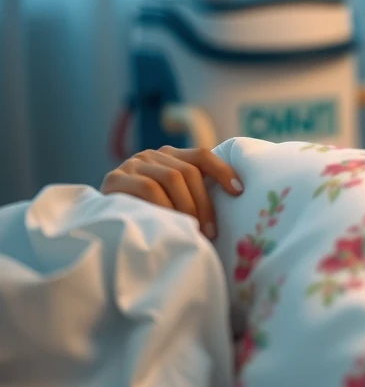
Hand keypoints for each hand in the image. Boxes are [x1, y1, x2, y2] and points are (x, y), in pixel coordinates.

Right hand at [101, 146, 243, 239]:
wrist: (102, 223)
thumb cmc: (149, 215)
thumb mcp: (174, 199)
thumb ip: (193, 192)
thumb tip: (237, 198)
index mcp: (170, 156)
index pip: (201, 155)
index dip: (223, 171)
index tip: (239, 191)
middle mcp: (151, 155)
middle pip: (188, 172)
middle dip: (204, 203)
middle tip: (211, 231)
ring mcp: (132, 164)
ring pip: (171, 178)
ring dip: (187, 207)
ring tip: (194, 231)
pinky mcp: (115, 179)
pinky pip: (147, 188)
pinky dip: (164, 206)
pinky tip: (170, 222)